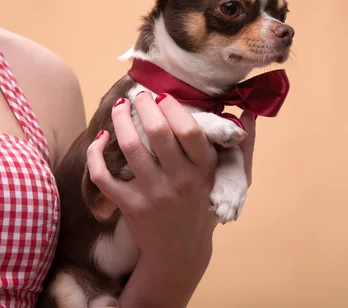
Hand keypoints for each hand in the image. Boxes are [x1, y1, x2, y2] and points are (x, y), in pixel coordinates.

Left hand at [86, 92, 256, 306]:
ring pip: (131, 148)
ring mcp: (154, 194)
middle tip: (138, 95)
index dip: (173, 107)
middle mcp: (180, 181)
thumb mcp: (229, 180)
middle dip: (144, 106)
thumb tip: (250, 115)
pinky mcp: (130, 207)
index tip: (164, 96)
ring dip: (120, 121)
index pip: (189, 130)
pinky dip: (97, 154)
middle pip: (157, 132)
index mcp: (205, 169)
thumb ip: (242, 147)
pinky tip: (101, 139)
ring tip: (119, 107)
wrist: (180, 251)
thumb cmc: (204, 207)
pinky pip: (105, 176)